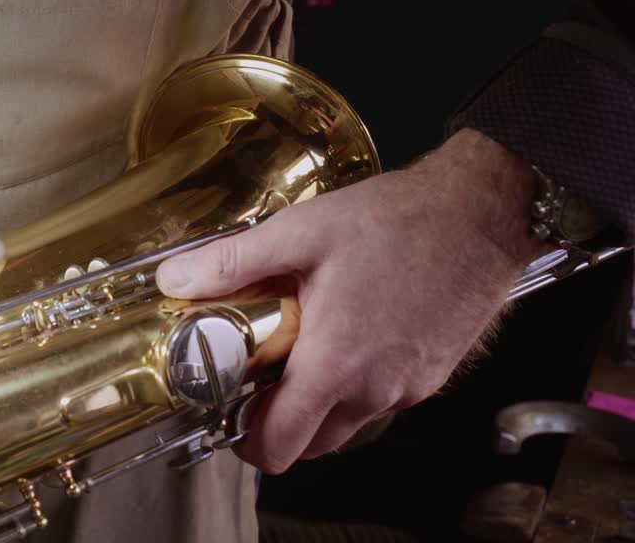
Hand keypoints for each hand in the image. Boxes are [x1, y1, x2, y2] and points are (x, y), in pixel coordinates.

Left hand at [155, 128, 550, 473]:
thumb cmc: (400, 221)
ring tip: (298, 350)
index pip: (278, 446)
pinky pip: (380, 400)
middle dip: (277, 423)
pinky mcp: (432, 376)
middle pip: (310, 445)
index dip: (243, 439)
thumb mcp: (299, 232)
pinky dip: (353, 385)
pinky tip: (342, 334)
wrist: (481, 212)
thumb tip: (176, 280)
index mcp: (335, 364)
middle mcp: (375, 389)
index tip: (227, 410)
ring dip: (316, 405)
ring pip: (346, 425)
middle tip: (257, 378)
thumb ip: (232, 263)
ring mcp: (408, 388)